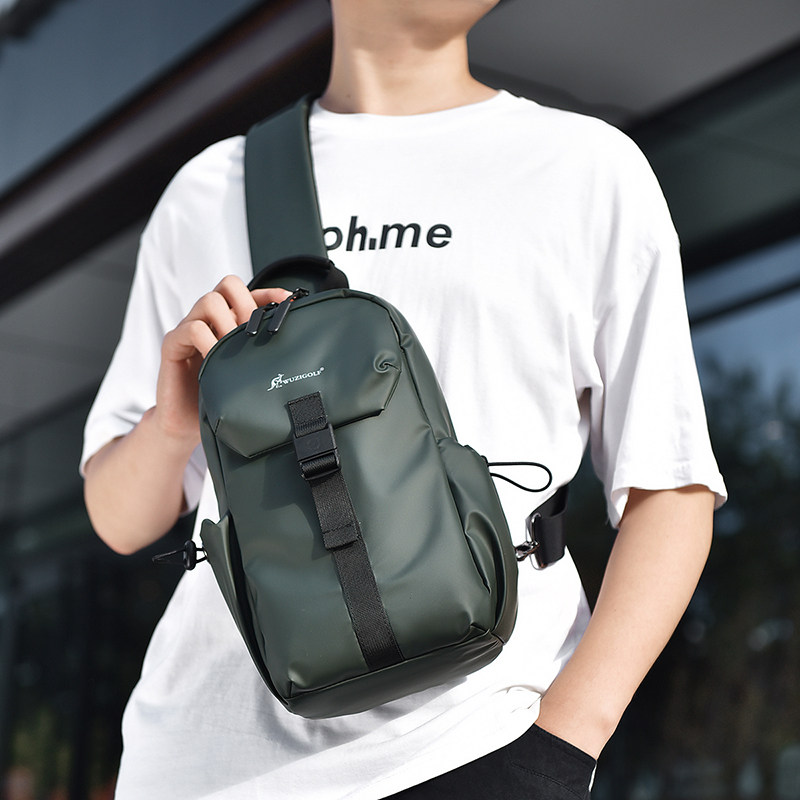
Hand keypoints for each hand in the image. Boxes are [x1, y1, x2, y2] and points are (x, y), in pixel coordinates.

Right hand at [152, 275, 289, 447]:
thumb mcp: (247, 374)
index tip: (290, 302)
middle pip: (229, 285)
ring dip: (228, 321)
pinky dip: (208, 340)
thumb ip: (262, 357)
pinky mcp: (173, 344)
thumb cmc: (218, 398)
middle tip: (254, 333)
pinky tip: (216, 358)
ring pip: (210, 300)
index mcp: (229, 322)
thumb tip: (297, 350)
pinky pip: (192, 328)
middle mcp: (210, 320)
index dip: (270, 294)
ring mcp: (189, 329)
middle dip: (248, 304)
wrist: (186, 424)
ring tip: (234, 347)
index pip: (250, 293)